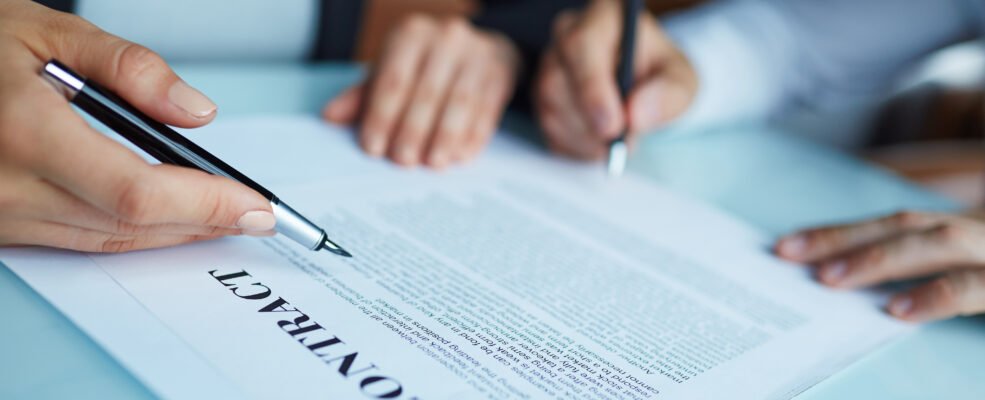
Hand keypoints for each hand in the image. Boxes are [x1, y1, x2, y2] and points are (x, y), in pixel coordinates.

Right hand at [0, 1, 274, 252]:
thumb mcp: (45, 29)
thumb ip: (129, 68)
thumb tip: (197, 112)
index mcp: (22, 132)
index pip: (136, 190)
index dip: (204, 204)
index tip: (255, 205)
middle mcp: (6, 186)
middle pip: (129, 225)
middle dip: (204, 223)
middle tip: (256, 215)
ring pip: (107, 241)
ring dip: (174, 234)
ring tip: (226, 217)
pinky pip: (78, 241)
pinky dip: (132, 233)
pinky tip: (169, 220)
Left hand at [324, 14, 520, 168]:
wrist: (482, 50)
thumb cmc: (427, 67)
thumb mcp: (394, 71)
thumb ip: (365, 96)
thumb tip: (330, 118)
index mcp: (412, 34)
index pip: (393, 79)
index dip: (381, 116)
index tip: (373, 148)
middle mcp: (446, 38)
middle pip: (426, 92)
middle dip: (412, 131)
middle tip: (402, 162)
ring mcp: (478, 54)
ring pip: (460, 102)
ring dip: (445, 137)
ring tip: (432, 164)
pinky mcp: (502, 72)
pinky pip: (487, 109)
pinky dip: (474, 136)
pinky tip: (462, 156)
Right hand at [535, 0, 696, 159]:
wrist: (643, 87)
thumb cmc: (659, 75)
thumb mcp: (681, 79)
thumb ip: (669, 93)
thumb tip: (636, 116)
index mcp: (603, 17)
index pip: (582, 45)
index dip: (592, 89)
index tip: (612, 126)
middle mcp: (567, 35)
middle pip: (557, 82)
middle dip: (591, 124)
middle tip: (623, 143)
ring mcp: (548, 67)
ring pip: (550, 110)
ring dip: (587, 139)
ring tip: (618, 139)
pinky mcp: (540, 99)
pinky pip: (548, 131)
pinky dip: (577, 148)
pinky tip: (598, 141)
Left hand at [775, 210, 984, 321]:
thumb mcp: (972, 266)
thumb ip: (926, 269)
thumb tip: (848, 277)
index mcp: (968, 229)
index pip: (896, 222)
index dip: (841, 230)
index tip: (786, 245)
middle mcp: (983, 230)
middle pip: (906, 224)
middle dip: (844, 238)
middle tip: (788, 256)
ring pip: (938, 241)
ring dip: (880, 257)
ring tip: (831, 280)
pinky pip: (977, 287)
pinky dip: (938, 295)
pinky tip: (899, 311)